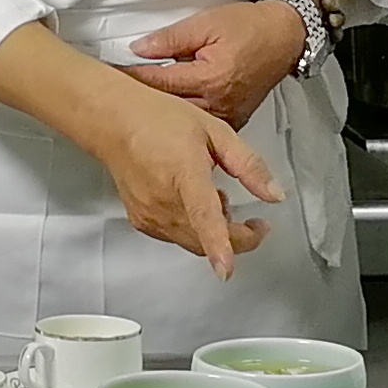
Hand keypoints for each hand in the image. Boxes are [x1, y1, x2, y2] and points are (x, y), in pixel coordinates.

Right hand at [0, 23, 284, 280]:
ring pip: (192, 242)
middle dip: (238, 238)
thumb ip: (248, 165)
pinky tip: (194, 203)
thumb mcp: (214, 130)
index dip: (218, 244)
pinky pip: (176, 237)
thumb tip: (275, 196)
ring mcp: (149, 214)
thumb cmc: (160, 119)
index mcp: (184, 173)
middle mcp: (163, 200)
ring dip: (215, 233)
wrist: (113, 121)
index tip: (225, 269)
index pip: (203, 216)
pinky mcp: (141, 221)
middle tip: (256, 224)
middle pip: (205, 240)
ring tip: (218, 199)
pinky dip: (193, 229)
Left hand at [125, 0, 305, 128]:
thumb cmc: (248, 26)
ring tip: (135, 106)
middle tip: (114, 94)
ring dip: (160, 114)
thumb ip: (170, 38)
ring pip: (183, 123)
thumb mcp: (206, 23)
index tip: (112, 75)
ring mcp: (227, 117)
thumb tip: (138, 49)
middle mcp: (218, 103)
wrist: (284, 37)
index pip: (159, 81)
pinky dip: (182, 122)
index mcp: (209, 77)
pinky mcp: (233, 122)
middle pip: (168, 106)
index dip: (132, 77)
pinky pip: (201, 126)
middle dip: (142, 99)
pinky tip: (165, 117)